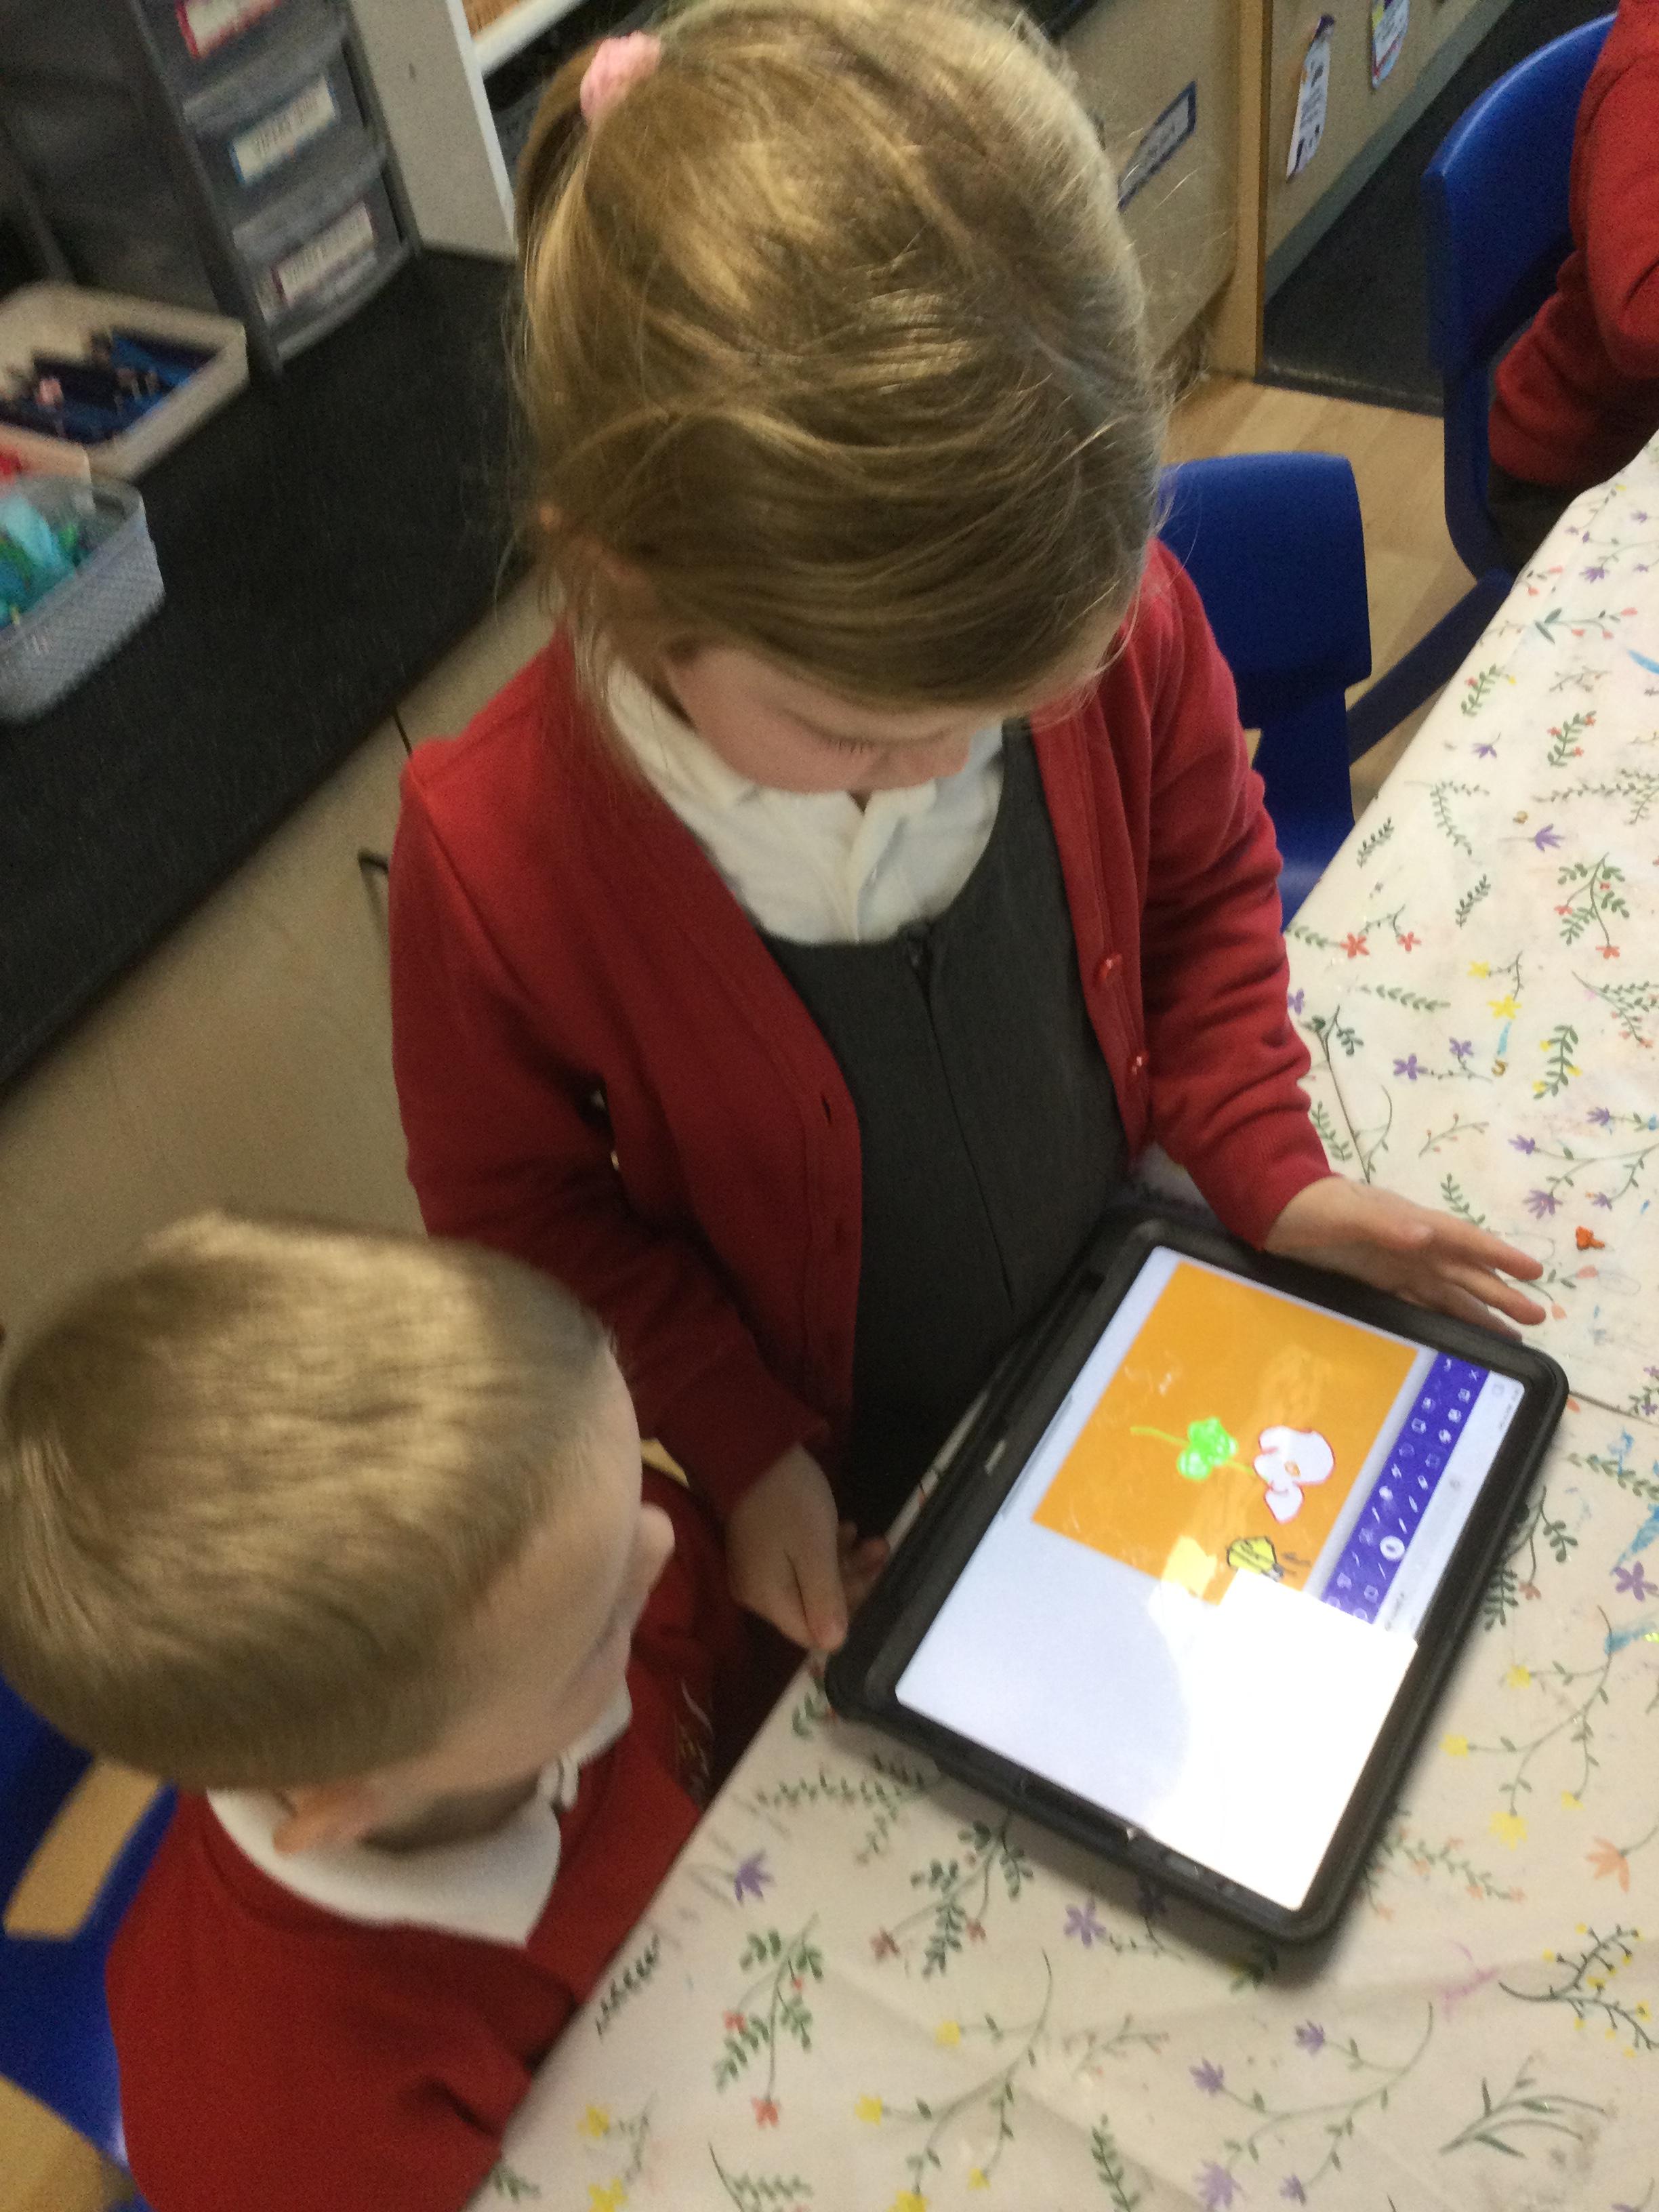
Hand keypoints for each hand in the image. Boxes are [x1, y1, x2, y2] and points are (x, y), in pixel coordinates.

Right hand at [726, 1445, 886, 1649]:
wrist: (754, 1451)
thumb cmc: (790, 1501)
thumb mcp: (816, 1551)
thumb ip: (825, 1600)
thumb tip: (835, 1646)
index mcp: (767, 1600)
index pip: (812, 1634)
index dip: (847, 1615)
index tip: (873, 1583)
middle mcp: (757, 1594)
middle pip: (814, 1607)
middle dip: (853, 1581)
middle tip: (881, 1550)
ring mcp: (759, 1571)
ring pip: (811, 1582)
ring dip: (846, 1562)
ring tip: (873, 1539)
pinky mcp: (764, 1550)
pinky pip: (799, 1564)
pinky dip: (826, 1551)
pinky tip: (846, 1530)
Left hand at [1264, 1177, 1546, 1337]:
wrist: (1272, 1208)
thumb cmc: (1310, 1204)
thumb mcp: (1345, 1213)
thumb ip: (1385, 1225)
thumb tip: (1428, 1236)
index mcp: (1409, 1223)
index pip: (1463, 1241)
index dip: (1499, 1256)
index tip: (1534, 1272)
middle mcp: (1410, 1244)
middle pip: (1464, 1272)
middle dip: (1500, 1293)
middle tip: (1539, 1316)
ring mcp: (1394, 1263)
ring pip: (1446, 1291)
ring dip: (1478, 1310)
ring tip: (1512, 1333)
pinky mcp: (1375, 1279)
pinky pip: (1417, 1301)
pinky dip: (1440, 1316)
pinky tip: (1457, 1333)